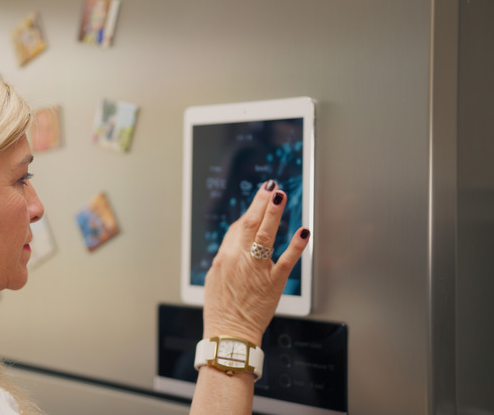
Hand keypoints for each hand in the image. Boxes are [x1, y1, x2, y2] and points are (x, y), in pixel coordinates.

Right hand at [202, 180, 309, 344]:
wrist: (229, 333)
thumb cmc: (221, 308)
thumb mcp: (216, 277)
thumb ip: (227, 257)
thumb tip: (236, 243)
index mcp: (224, 256)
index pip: (238, 227)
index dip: (250, 211)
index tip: (259, 200)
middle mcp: (240, 259)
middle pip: (250, 224)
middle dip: (261, 202)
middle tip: (270, 187)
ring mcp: (257, 269)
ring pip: (266, 235)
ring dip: (273, 213)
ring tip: (279, 195)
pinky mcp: (273, 282)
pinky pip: (286, 260)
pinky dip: (296, 246)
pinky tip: (303, 232)